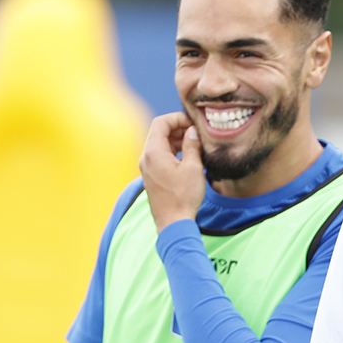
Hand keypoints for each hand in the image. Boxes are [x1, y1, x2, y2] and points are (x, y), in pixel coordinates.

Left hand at [141, 112, 206, 230]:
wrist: (173, 223)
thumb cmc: (183, 197)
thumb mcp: (193, 168)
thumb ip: (192, 146)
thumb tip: (193, 132)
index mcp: (154, 152)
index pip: (161, 123)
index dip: (177, 118)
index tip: (193, 124)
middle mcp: (146, 158)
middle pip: (159, 132)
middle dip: (178, 129)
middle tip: (196, 134)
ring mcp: (147, 168)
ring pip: (160, 145)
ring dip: (177, 141)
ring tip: (195, 146)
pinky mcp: (151, 176)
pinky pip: (160, 156)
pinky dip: (173, 152)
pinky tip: (188, 159)